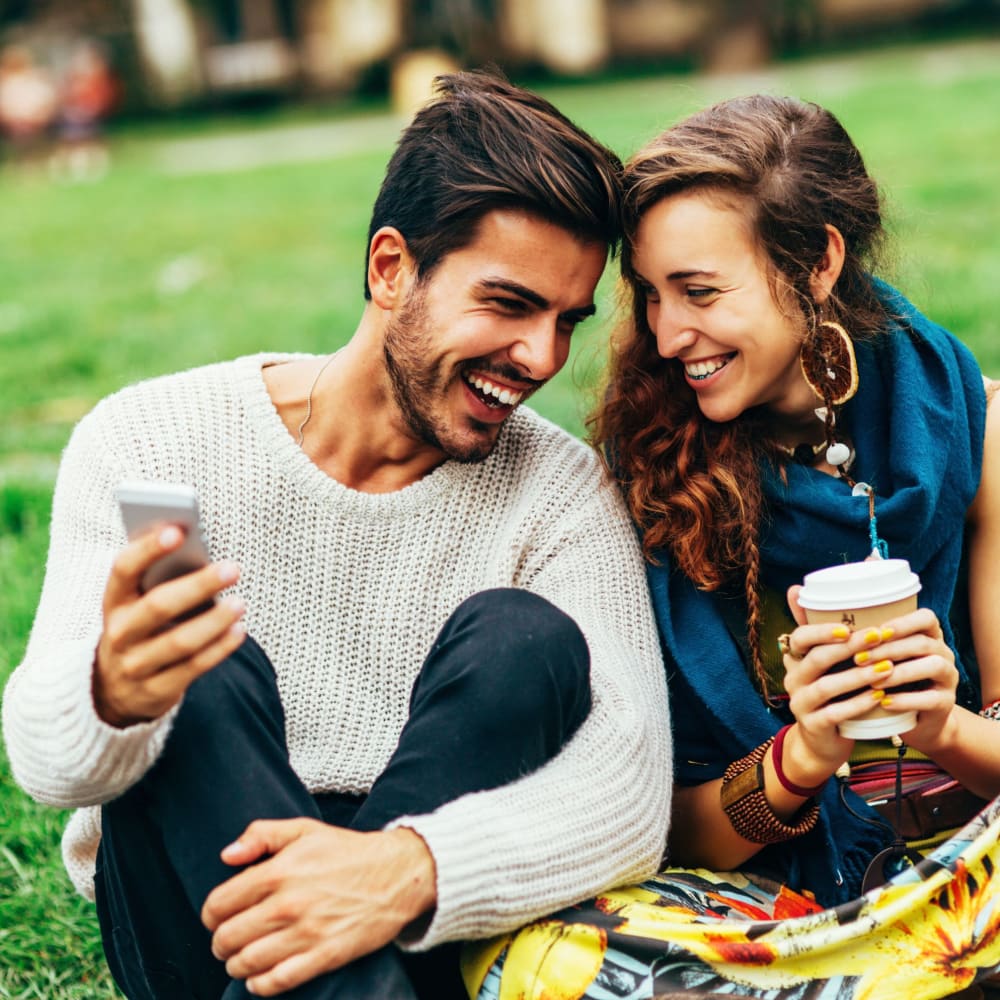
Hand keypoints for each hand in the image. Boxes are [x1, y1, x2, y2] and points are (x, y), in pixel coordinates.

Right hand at [94, 525, 245, 726]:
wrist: (113, 689)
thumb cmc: (140, 628)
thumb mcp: (137, 604)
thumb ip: (160, 579)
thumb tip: (198, 547)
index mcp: (113, 601)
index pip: (124, 569)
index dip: (148, 549)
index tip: (178, 531)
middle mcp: (119, 633)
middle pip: (158, 606)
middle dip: (197, 586)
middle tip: (232, 568)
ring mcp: (135, 665)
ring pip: (179, 642)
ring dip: (214, 621)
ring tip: (240, 603)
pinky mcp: (156, 690)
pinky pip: (193, 667)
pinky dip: (219, 649)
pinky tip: (238, 631)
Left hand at [201, 819, 436, 995]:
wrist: (397, 874)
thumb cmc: (347, 852)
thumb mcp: (304, 829)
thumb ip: (261, 835)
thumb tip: (226, 856)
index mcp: (279, 871)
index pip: (219, 905)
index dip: (211, 914)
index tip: (218, 916)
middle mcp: (288, 904)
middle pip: (227, 938)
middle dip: (221, 942)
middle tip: (228, 939)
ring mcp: (307, 933)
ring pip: (247, 963)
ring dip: (236, 964)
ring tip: (242, 957)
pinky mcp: (325, 956)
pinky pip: (277, 982)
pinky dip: (259, 984)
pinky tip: (260, 976)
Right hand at [782, 589, 958, 768]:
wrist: (822, 742)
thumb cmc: (831, 696)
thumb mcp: (824, 665)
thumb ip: (822, 634)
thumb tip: (799, 589)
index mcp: (795, 660)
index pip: (799, 638)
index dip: (822, 631)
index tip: (848, 627)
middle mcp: (792, 679)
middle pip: (816, 659)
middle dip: (848, 647)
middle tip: (877, 637)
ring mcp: (800, 703)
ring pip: (826, 686)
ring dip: (858, 676)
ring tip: (887, 668)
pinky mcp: (813, 726)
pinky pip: (835, 713)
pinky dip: (858, 703)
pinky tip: (879, 696)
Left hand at [845, 607, 958, 754]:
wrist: (908, 718)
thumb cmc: (880, 677)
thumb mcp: (870, 654)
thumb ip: (841, 628)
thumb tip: (794, 593)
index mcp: (926, 635)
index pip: (925, 618)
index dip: (901, 622)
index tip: (873, 630)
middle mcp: (942, 652)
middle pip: (923, 642)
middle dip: (889, 649)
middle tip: (859, 659)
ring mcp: (948, 677)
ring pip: (932, 666)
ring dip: (899, 673)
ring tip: (871, 682)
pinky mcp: (946, 703)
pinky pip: (931, 699)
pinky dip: (906, 700)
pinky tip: (883, 702)